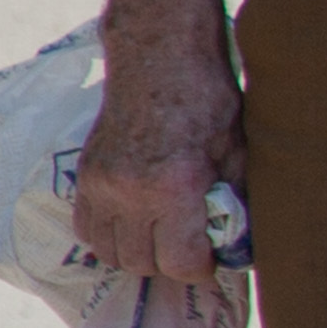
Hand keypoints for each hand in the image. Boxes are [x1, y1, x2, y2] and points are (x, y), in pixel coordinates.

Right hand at [72, 26, 242, 284]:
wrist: (159, 58)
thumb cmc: (209, 103)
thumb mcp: (239, 153)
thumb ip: (237, 203)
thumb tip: (242, 247)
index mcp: (175, 187)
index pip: (179, 262)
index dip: (201, 269)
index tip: (212, 259)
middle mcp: (131, 191)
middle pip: (143, 263)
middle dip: (171, 263)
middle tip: (191, 247)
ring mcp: (101, 184)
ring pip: (110, 251)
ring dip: (138, 254)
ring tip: (163, 237)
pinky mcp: (84, 174)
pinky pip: (86, 228)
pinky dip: (109, 236)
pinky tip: (134, 223)